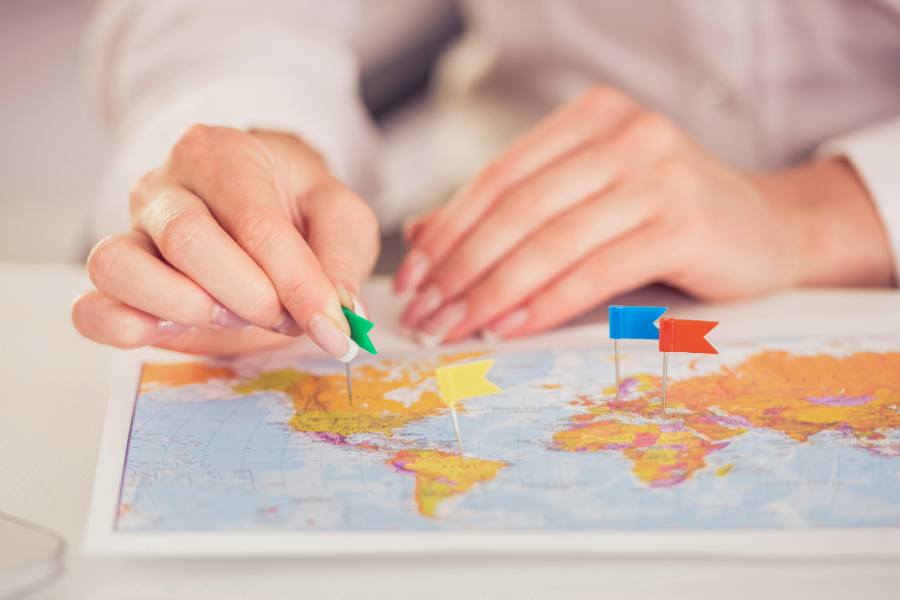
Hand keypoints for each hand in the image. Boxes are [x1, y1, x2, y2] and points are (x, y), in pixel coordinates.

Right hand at [73, 126, 378, 355]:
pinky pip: (90, 308)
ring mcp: (131, 232)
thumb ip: (342, 262)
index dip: (298, 285)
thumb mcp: (339, 218)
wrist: (262, 206)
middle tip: (282, 315)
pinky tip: (164, 331)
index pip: (255, 223)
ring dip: (185, 308)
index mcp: (222, 155)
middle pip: (187, 240)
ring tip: (230, 315)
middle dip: (248, 296)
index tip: (334, 329)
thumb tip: (343, 317)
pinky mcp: (117, 283)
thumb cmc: (298, 208)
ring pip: (121, 267)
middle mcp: (165, 187)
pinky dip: (121, 327)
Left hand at [394, 87, 892, 344]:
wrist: (768, 228)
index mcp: (590, 119)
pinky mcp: (685, 221)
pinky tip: (510, 327)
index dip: (448, 231)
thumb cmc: (666, 217)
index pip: (498, 177)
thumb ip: (512, 210)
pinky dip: (544, 303)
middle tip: (425, 315)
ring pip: (550, 241)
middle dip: (460, 269)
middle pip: (517, 209)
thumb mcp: (585, 200)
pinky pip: (594, 270)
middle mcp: (624, 134)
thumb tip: (421, 235)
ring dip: (491, 292)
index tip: (413, 278)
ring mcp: (659, 173)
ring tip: (455, 328)